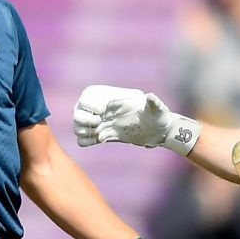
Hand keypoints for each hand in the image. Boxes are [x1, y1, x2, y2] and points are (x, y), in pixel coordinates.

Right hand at [72, 85, 198, 153]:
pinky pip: (87, 139)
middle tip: (96, 123)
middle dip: (84, 118)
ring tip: (96, 136)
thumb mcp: (157, 109)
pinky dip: (86, 141)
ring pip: (81, 126)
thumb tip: (151, 96)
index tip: (100, 111)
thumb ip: (153, 103)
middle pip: (81, 111)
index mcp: (114, 101)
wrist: (159, 131)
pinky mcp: (106, 136)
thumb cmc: (158, 116)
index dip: (91, 104)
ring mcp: (104, 124)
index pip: (89, 97)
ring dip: (83, 130)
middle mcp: (105, 112)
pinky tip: (96, 142)